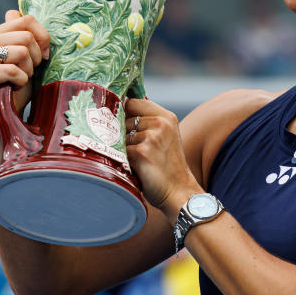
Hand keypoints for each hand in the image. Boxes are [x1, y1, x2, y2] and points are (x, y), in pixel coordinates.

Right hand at [0, 11, 49, 132]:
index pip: (26, 19)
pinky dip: (21, 81)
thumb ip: (27, 34)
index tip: (45, 54)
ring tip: (21, 79)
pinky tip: (14, 87)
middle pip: (26, 36)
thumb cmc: (19, 85)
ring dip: (28, 70)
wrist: (5, 115)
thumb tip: (21, 11)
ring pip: (21, 52)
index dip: (43, 37)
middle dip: (37, 57)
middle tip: (31, 71)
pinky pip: (12, 71)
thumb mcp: (29, 57)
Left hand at [124, 98, 201, 216]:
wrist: (178, 191)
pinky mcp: (142, 152)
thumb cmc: (167, 166)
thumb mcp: (164, 137)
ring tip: (138, 161)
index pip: (133, 102)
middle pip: (123, 119)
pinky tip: (135, 168)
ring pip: (120, 135)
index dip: (123, 112)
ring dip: (122, 148)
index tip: (120, 122)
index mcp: (167, 117)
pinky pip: (120, 151)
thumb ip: (147, 123)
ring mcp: (152, 137)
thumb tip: (117, 111)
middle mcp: (160, 123)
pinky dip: (123, 160)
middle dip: (122, 133)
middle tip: (135, 150)